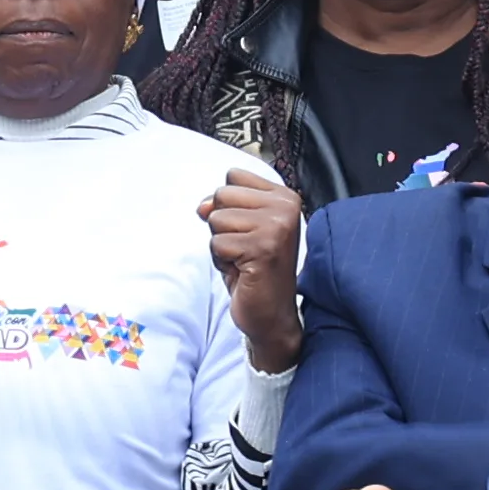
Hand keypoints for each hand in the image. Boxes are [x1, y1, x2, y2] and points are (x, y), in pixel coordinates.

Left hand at [205, 165, 305, 369]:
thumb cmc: (255, 269)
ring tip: (244, 259)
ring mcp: (276, 227)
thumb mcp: (238, 228)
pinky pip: (217, 243)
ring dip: (222, 244)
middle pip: (222, 194)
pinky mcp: (262, 248)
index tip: (247, 228)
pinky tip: (243, 270)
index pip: (233, 176)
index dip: (228, 205)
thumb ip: (222, 206)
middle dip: (223, 225)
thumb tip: (203, 206)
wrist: (271, 313)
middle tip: (245, 248)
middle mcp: (285, 207)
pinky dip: (222, 261)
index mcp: (284, 196)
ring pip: (216, 219)